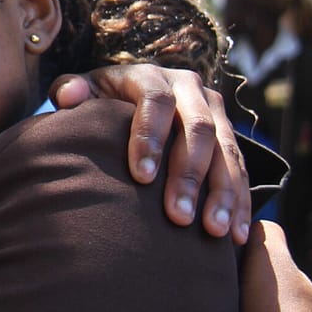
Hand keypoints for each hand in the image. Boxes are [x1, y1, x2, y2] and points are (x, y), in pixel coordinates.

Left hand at [50, 63, 249, 241]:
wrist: (134, 101)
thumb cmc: (101, 104)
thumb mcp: (85, 93)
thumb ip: (71, 91)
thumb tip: (69, 96)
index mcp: (151, 76)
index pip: (156, 101)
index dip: (150, 137)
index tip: (141, 177)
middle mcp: (189, 88)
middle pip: (197, 129)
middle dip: (189, 175)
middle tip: (177, 216)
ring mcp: (214, 112)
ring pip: (226, 151)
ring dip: (223, 193)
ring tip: (214, 231)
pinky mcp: (230, 137)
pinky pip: (243, 170)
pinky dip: (240, 203)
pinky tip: (235, 235)